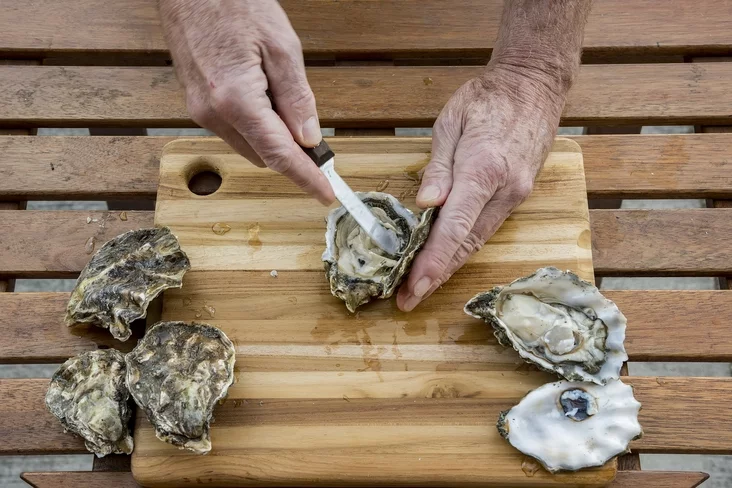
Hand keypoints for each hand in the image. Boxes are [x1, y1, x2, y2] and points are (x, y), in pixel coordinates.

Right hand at [158, 0, 334, 204]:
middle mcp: (212, 113)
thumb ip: (296, 98)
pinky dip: (256, 126)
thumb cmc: (233, 3)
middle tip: (317, 141)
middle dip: (292, 154)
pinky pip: (234, 130)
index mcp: (236, 100)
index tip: (325, 194)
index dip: (306, 178)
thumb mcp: (281, 47)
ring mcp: (200, 110)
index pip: (278, 154)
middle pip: (262, 155)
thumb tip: (309, 139)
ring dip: (273, 138)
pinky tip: (266, 99)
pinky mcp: (195, 104)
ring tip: (285, 102)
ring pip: (248, 145)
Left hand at [397, 68, 565, 311]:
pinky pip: (485, 227)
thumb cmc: (487, 97)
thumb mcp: (451, 123)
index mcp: (483, 169)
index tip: (414, 286)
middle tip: (408, 300)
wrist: (533, 86)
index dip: (433, 261)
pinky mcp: (517, 195)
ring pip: (477, 240)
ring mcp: (515, 195)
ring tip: (421, 287)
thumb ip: (438, 168)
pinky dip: (463, 247)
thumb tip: (425, 205)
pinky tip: (444, 259)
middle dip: (436, 275)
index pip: (454, 227)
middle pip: (466, 244)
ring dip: (449, 266)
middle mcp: (504, 190)